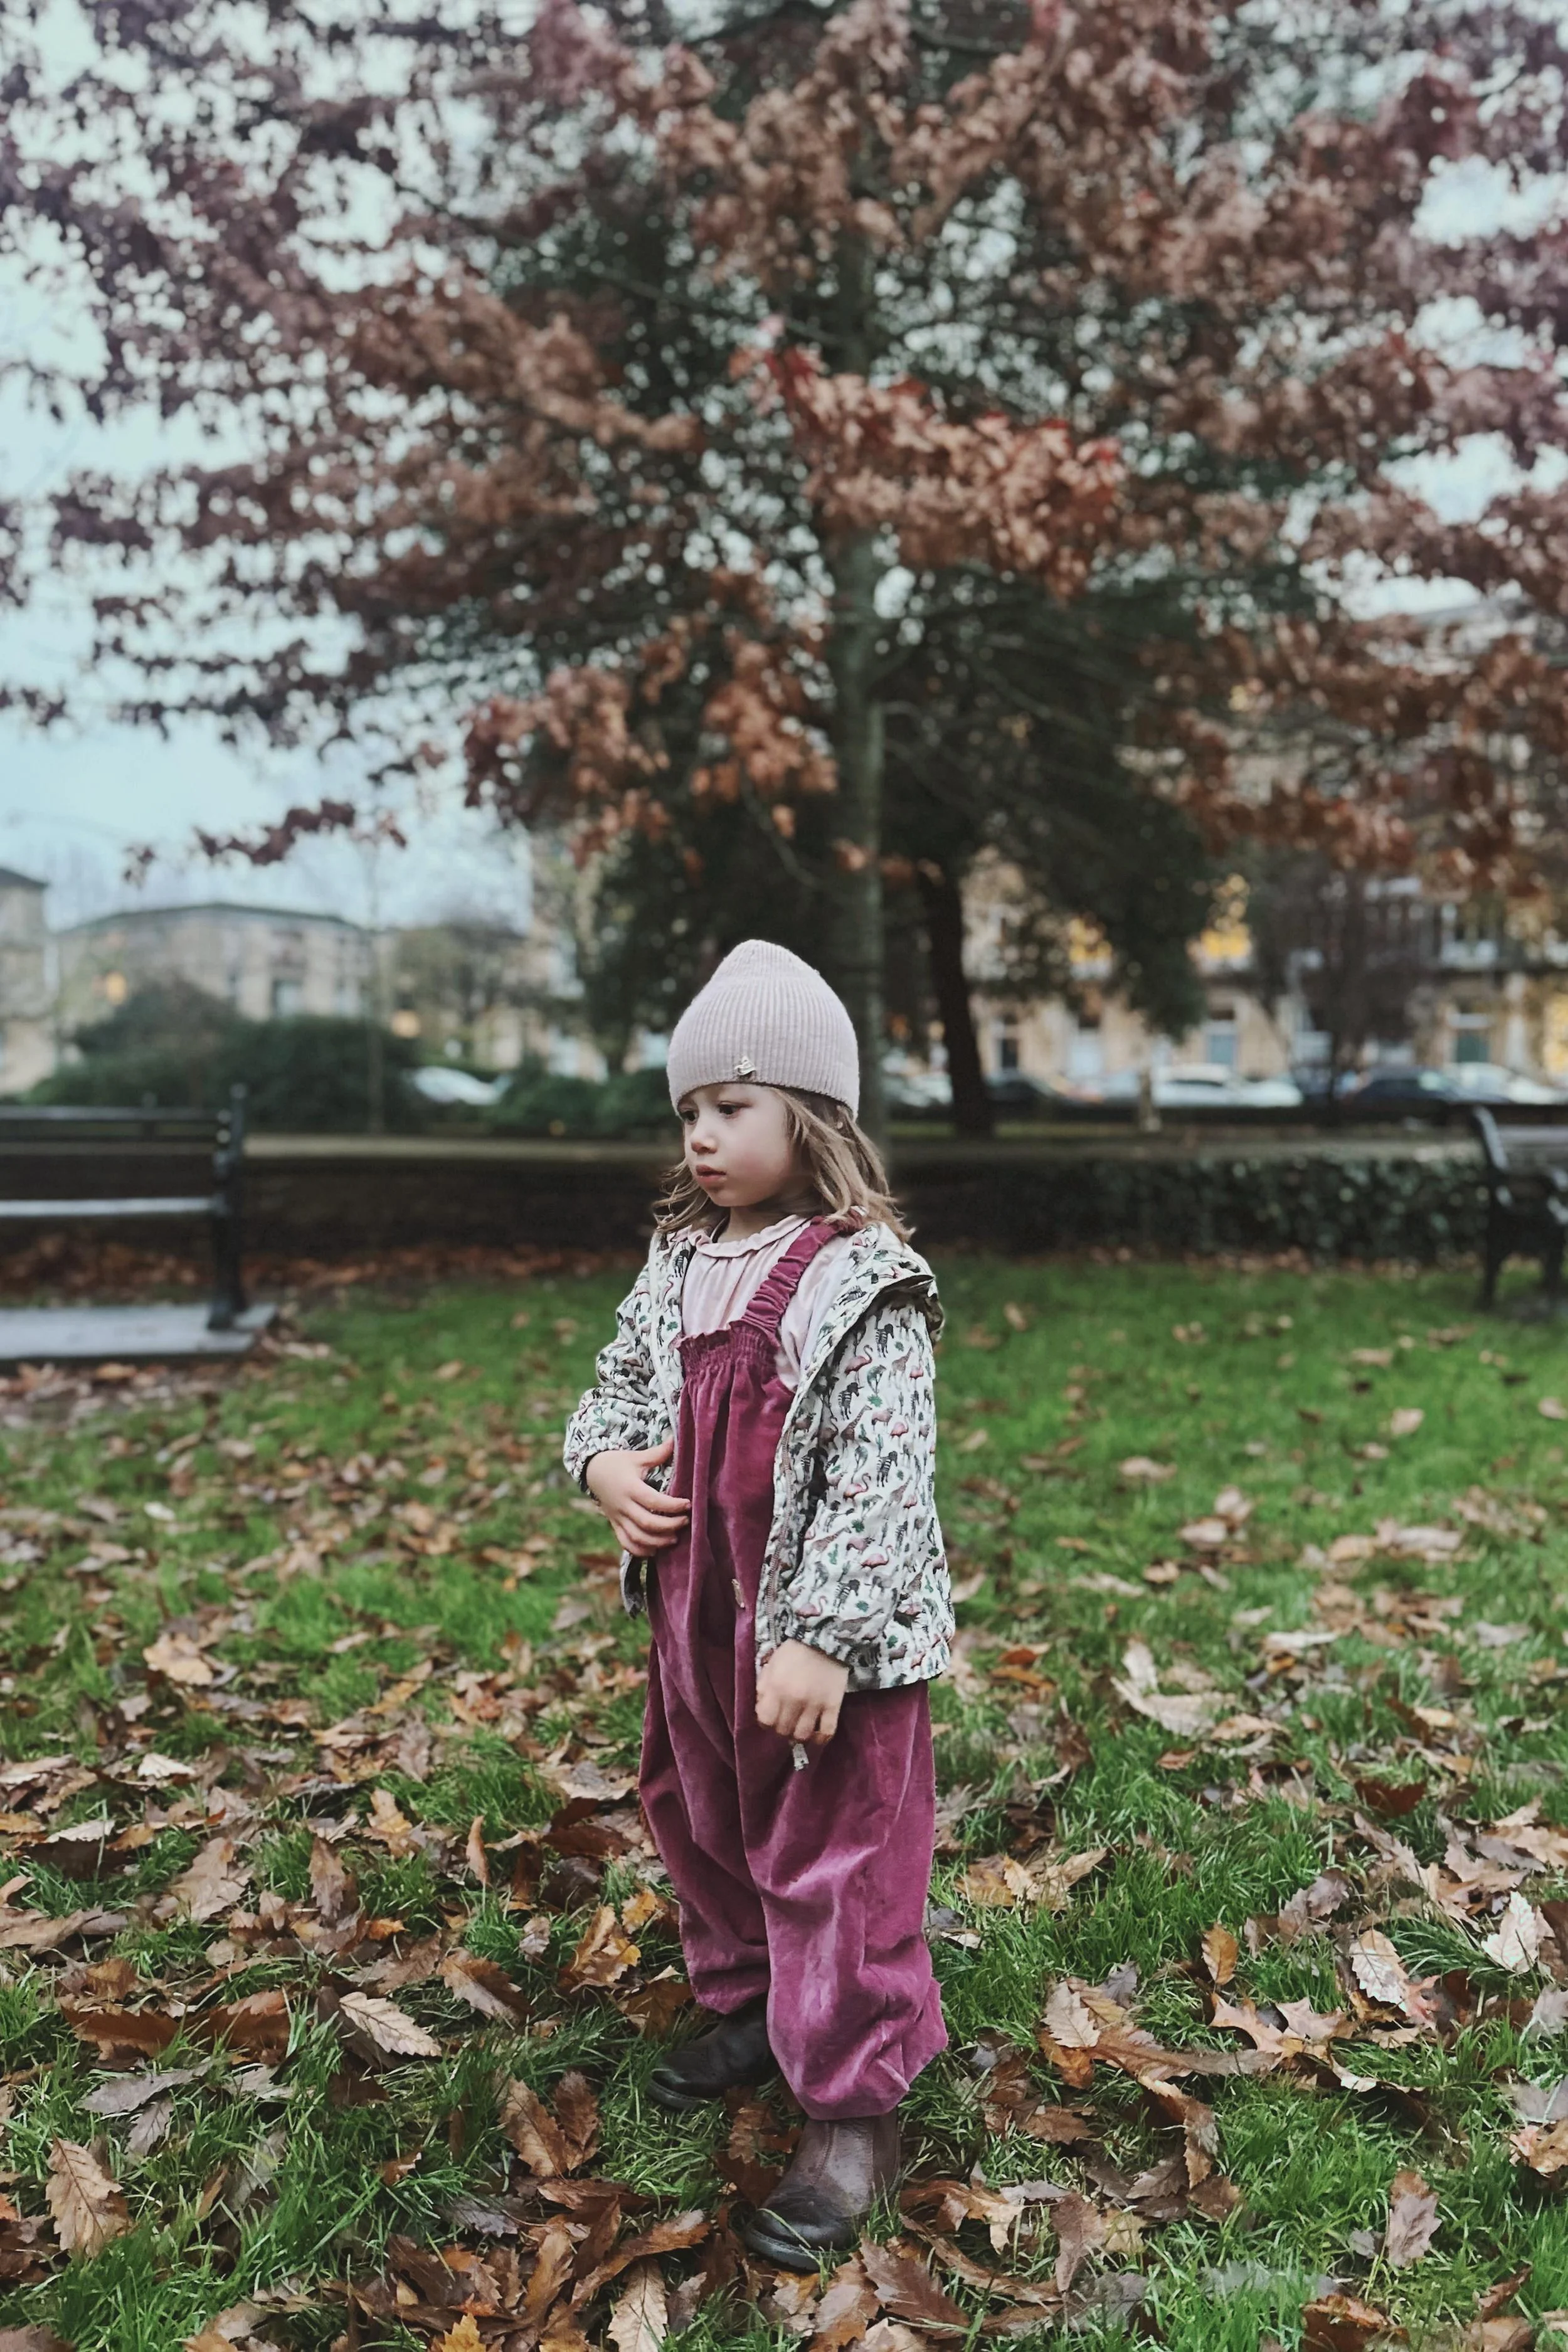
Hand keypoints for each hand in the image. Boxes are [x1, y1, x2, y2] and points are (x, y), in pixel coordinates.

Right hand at [584, 1438, 689, 1556]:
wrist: (592, 1472)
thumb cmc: (618, 1462)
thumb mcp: (636, 1457)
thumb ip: (657, 1453)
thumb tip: (675, 1439)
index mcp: (630, 1487)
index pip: (654, 1501)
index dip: (673, 1506)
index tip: (688, 1504)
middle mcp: (623, 1505)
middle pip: (647, 1523)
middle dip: (670, 1525)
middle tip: (686, 1521)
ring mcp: (617, 1518)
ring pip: (637, 1537)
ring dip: (658, 1541)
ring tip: (674, 1538)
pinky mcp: (615, 1525)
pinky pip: (626, 1543)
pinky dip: (641, 1550)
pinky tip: (656, 1550)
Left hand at [755, 1640, 849, 1746]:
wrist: (825, 1638)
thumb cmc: (794, 1651)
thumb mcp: (772, 1664)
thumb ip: (763, 1687)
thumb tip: (761, 1709)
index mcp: (776, 1688)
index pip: (765, 1720)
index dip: (766, 1722)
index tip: (770, 1719)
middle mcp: (794, 1699)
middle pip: (782, 1730)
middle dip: (781, 1729)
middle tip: (785, 1723)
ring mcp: (815, 1704)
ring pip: (802, 1735)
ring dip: (798, 1736)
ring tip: (798, 1729)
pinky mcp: (833, 1705)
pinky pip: (827, 1731)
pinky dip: (820, 1740)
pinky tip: (816, 1738)